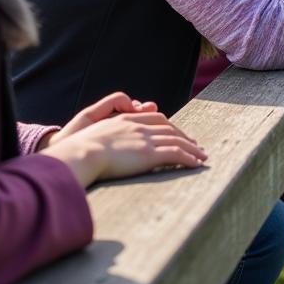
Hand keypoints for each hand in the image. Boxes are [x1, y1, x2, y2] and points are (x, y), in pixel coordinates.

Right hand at [41, 95, 206, 186]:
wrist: (82, 152)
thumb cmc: (81, 149)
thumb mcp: (94, 136)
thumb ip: (105, 137)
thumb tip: (103, 148)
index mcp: (127, 120)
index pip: (156, 119)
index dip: (170, 126)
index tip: (178, 133)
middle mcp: (139, 126)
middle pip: (170, 128)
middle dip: (184, 136)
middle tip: (196, 145)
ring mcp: (145, 139)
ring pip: (176, 141)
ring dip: (192, 149)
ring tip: (202, 156)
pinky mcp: (149, 154)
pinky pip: (175, 154)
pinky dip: (188, 158)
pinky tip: (196, 164)